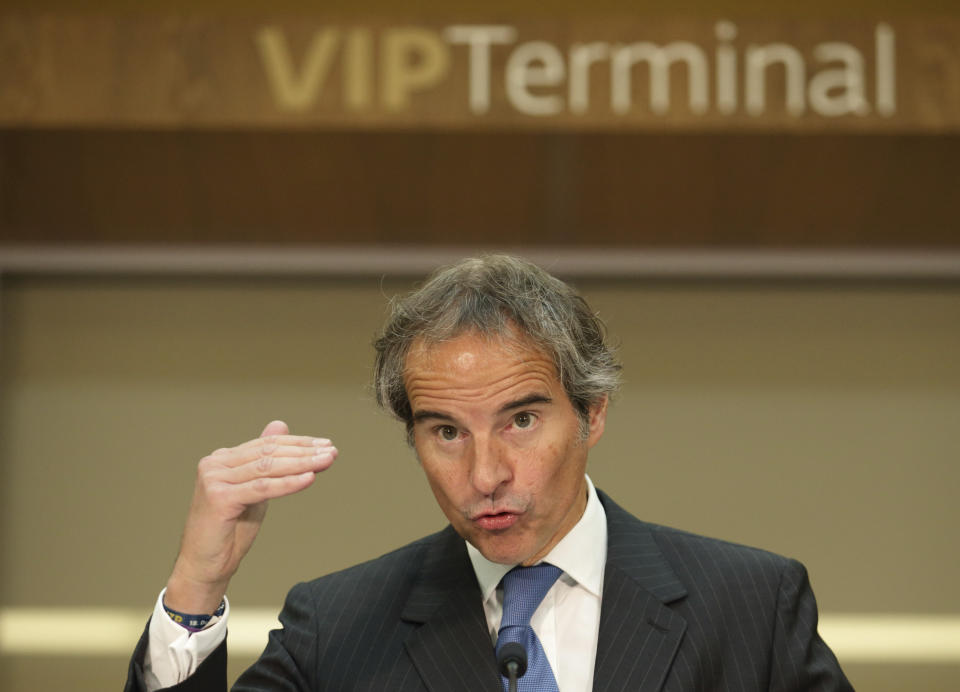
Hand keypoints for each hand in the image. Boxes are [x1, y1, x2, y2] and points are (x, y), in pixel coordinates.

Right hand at [164, 420, 335, 613]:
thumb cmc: (231, 530)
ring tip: (326, 460)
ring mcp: (214, 479)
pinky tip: (309, 478)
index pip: (266, 444)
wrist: (206, 565)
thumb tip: (280, 424)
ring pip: (267, 467)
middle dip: (304, 451)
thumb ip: (266, 460)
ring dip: (302, 463)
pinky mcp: (219, 498)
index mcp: (222, 459)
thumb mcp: (255, 489)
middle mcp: (214, 464)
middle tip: (331, 451)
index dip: (298, 443)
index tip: (325, 444)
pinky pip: (262, 488)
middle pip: (268, 453)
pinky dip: (288, 482)